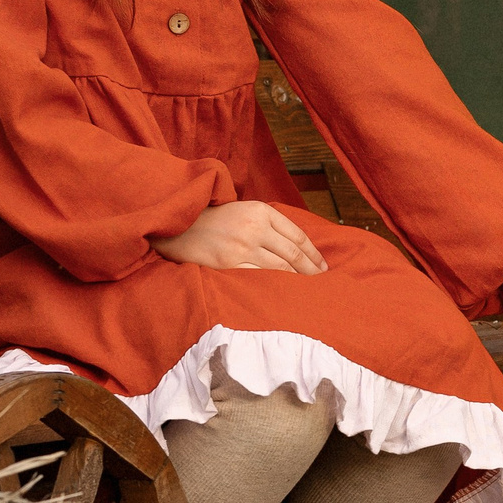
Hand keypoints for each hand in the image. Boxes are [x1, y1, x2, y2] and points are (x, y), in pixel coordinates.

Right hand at [152, 201, 328, 273]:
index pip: (298, 236)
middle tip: (322, 282)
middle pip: (293, 254)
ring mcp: (242, 246)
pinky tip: (282, 292)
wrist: (179, 223)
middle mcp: (255, 227)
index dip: (314, 253)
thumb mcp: (244, 210)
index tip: (323, 266)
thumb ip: (268, 224)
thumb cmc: (214, 219)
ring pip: (280, 268)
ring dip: (296, 280)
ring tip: (307, 290)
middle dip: (311, 270)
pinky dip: (274, 285)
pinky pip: (259, 277)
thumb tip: (296, 247)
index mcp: (261, 211)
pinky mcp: (229, 263)